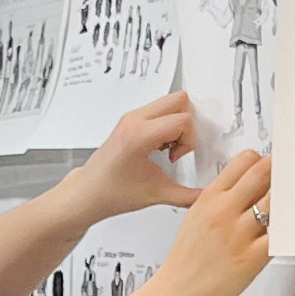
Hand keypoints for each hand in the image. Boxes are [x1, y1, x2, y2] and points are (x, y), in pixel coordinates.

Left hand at [71, 93, 203, 218]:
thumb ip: (187, 196)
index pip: (183, 120)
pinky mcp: (130, 120)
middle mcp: (134, 120)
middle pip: (179, 100)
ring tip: (166, 148)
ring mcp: (131, 117)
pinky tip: (159, 146)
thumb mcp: (155, 195)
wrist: (88, 193)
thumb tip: (206, 195)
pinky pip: (159, 109)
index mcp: (139, 135)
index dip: (189, 140)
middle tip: (177, 147)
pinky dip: (167, 124)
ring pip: (170, 101)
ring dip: (176, 123)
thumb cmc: (111, 193)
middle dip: (187, 124)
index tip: (176, 157)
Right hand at [155, 149, 277, 295]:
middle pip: (264, 172)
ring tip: (289, 207)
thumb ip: (221, 200)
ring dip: (286, 200)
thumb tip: (249, 188)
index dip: (261, 161)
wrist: (176, 294)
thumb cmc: (185, 261)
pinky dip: (288, 230)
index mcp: (209, 198)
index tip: (269, 167)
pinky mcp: (252, 258)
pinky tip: (287, 231)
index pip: (244, 161)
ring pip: (276, 201)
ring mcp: (239, 234)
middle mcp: (224, 211)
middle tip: (287, 180)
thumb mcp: (196, 218)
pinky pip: (280, 235)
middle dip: (279, 173)